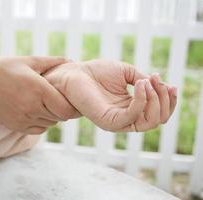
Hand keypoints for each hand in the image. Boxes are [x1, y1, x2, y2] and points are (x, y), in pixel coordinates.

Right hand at [0, 56, 77, 133]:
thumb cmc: (3, 69)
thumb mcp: (29, 60)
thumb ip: (52, 62)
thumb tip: (71, 61)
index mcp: (39, 90)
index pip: (66, 110)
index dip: (72, 106)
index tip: (70, 98)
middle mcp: (33, 108)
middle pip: (61, 117)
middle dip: (62, 108)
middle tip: (57, 97)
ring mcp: (24, 119)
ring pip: (51, 124)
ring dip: (52, 115)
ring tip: (44, 101)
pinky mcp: (17, 127)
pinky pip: (39, 130)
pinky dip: (42, 122)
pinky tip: (36, 110)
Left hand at [43, 59, 176, 131]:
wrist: (75, 73)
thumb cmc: (97, 72)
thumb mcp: (127, 73)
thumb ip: (144, 81)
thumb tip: (162, 86)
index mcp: (131, 106)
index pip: (159, 112)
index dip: (169, 99)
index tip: (169, 83)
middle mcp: (126, 117)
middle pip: (158, 119)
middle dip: (165, 100)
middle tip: (157, 81)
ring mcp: (118, 121)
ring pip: (150, 122)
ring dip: (155, 100)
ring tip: (147, 82)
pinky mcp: (108, 121)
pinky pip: (132, 117)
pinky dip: (141, 100)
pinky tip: (140, 85)